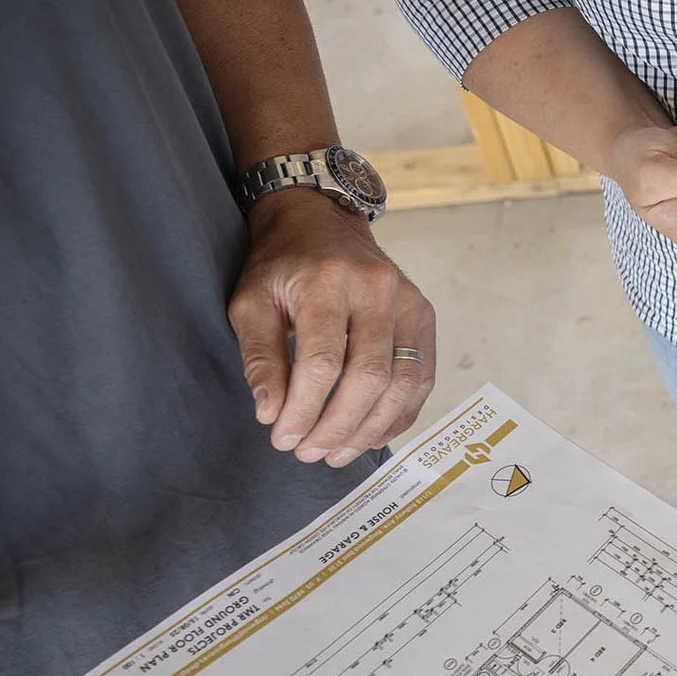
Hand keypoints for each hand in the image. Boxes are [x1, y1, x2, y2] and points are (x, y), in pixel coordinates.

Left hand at [228, 188, 436, 465]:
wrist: (322, 222)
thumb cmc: (281, 266)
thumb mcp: (251, 302)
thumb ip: (260, 358)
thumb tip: (271, 414)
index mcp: (328, 281)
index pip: (322, 361)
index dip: (304, 409)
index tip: (283, 438)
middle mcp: (378, 290)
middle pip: (369, 376)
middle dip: (338, 426)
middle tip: (310, 453)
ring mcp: (409, 302)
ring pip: (404, 382)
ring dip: (371, 428)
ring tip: (338, 453)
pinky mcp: (425, 316)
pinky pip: (423, 377)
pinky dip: (399, 414)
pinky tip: (370, 434)